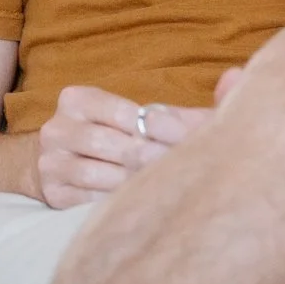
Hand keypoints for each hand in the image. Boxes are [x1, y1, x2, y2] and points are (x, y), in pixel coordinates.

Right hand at [32, 86, 211, 208]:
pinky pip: (89, 200)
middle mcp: (56, 128)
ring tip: (165, 187)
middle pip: (116, 146)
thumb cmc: (115, 136)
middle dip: (154, 159)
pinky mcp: (51, 193)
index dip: (162, 130)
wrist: (58, 162)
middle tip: (184, 170)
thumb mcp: (137, 117)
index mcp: (77, 99)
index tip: (190, 143)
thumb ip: (179, 111)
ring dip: (137, 183)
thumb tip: (234, 80)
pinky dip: (116, 201)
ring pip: (101, 175)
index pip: (127, 114)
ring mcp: (50, 162)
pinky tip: (138, 203)